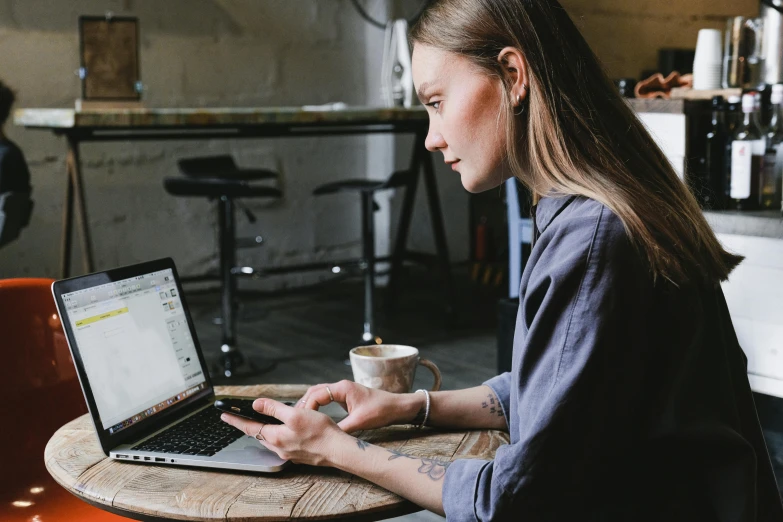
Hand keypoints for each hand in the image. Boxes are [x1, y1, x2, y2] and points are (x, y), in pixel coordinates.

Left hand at [220, 398, 347, 465]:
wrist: (337, 450)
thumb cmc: (320, 432)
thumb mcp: (295, 414)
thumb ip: (274, 409)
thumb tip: (257, 404)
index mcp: (275, 437)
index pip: (249, 427)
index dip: (236, 420)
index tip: (224, 415)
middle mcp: (279, 448)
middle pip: (258, 434)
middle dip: (248, 426)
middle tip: (238, 418)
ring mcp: (288, 453)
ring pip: (270, 440)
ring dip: (262, 431)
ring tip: (257, 423)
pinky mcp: (298, 454)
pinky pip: (281, 444)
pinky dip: (276, 435)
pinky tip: (282, 431)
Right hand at [296, 380, 415, 432]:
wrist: (397, 407)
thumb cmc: (381, 411)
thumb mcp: (360, 422)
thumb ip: (341, 428)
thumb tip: (325, 437)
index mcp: (343, 388)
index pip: (316, 394)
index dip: (307, 407)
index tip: (302, 420)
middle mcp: (341, 386)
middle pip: (314, 391)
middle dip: (304, 404)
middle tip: (295, 419)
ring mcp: (343, 390)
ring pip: (319, 394)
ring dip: (310, 404)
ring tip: (301, 418)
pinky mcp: (346, 396)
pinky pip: (326, 398)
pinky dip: (317, 405)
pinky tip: (314, 416)